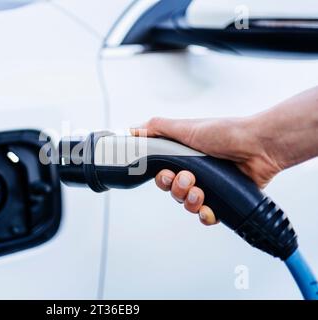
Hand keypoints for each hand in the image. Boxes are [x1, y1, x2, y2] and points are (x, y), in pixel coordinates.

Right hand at [131, 116, 282, 224]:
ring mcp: (210, 187)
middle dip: (177, 189)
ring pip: (188, 205)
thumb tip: (132, 130)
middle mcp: (196, 172)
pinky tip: (209, 208)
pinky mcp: (224, 200)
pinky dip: (205, 214)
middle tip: (188, 178)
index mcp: (184, 157)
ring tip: (201, 190)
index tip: (167, 174)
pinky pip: (206, 216)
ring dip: (191, 200)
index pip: (162, 175)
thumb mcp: (185, 127)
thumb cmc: (225, 133)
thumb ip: (157, 128)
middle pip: (174, 192)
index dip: (162, 179)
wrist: (258, 146)